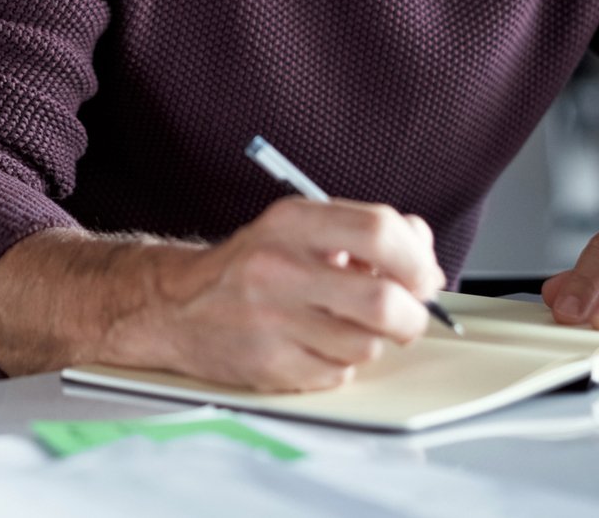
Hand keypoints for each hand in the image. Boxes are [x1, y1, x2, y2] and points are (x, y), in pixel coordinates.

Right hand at [106, 196, 446, 392]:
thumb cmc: (249, 266)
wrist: (174, 306)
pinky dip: (339, 364)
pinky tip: (315, 345)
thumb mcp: (299, 227)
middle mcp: (280, 268)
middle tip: (408, 316)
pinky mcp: (268, 364)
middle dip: (412, 316)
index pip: (380, 231)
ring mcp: (272, 320)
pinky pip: (337, 375)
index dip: (417, 259)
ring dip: (371, 341)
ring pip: (366, 345)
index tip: (424, 275)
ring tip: (345, 326)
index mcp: (292, 222)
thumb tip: (423, 250)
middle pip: (384, 301)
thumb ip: (363, 231)